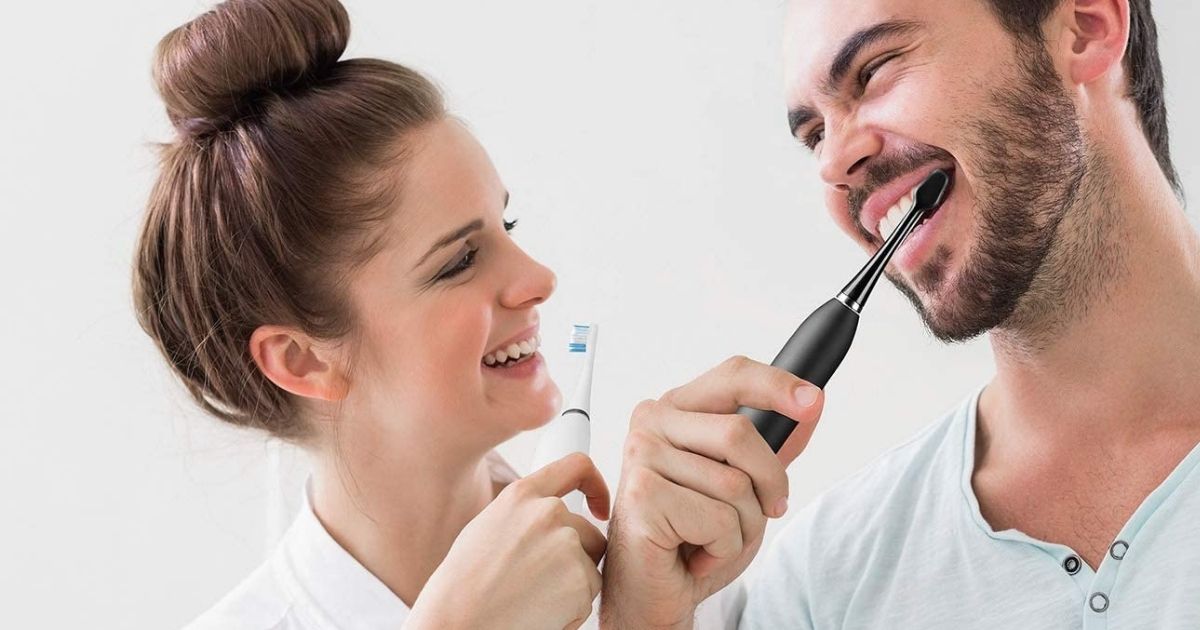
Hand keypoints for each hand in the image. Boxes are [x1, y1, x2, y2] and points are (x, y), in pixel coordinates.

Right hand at [409, 453, 610, 629]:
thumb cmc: (463, 585)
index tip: (599, 508)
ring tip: (532, 599)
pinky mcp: (580, 578)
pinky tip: (540, 613)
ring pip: (590, 565)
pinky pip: (589, 594)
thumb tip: (555, 515)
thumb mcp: (487, 528)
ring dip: (572, 584)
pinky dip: (572, 608)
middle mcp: (548, 512)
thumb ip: (524, 515)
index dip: (595, 486)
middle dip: (576, 557)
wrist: (458, 621)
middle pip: (588, 531)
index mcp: (521, 495)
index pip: (575, 467)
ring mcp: (567, 544)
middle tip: (540, 584)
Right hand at [600, 356, 824, 628]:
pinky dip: (723, 548)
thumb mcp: (743, 485)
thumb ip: (772, 446)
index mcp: (675, 410)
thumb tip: (811, 406)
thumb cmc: (690, 536)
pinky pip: (718, 518)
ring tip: (712, 539)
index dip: (777, 385)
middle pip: (740, 434)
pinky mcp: (642, 494)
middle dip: (768, 484)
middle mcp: (651, 424)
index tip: (813, 401)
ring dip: (742, 528)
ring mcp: (641, 456)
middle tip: (762, 512)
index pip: (733, 376)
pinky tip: (696, 554)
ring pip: (734, 484)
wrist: (653, 592)